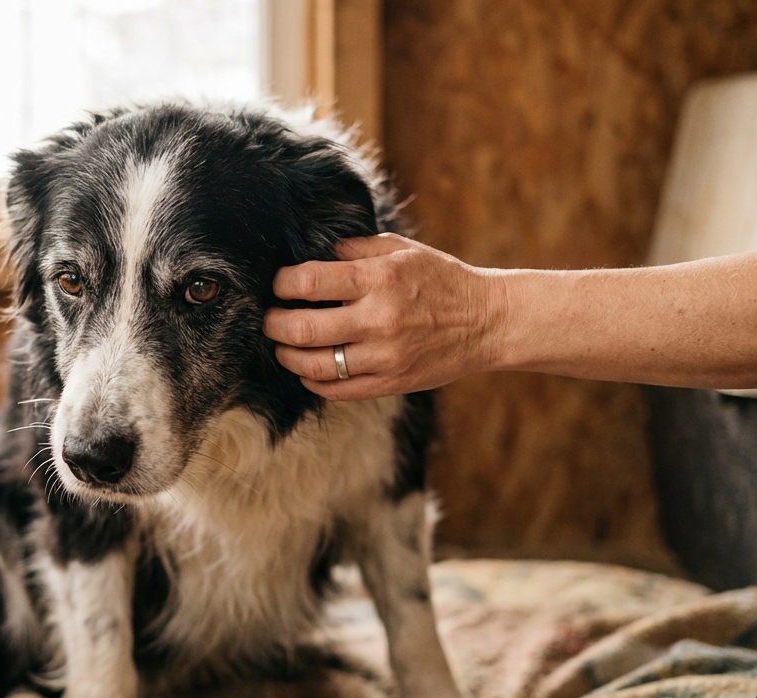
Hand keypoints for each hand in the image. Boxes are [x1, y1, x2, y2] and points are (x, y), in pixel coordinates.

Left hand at [263, 233, 502, 399]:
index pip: (310, 282)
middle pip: (303, 329)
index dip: (283, 284)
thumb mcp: (403, 250)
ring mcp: (385, 356)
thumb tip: (315, 251)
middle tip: (270, 319)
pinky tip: (309, 371)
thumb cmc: (441, 280)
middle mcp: (379, 319)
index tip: (280, 285)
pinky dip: (313, 382)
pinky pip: (337, 391)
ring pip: (315, 366)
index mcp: (380, 279)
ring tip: (283, 346)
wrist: (487, 321)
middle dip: (275, 324)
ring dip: (288, 356)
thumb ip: (357, 248)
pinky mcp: (390, 383)